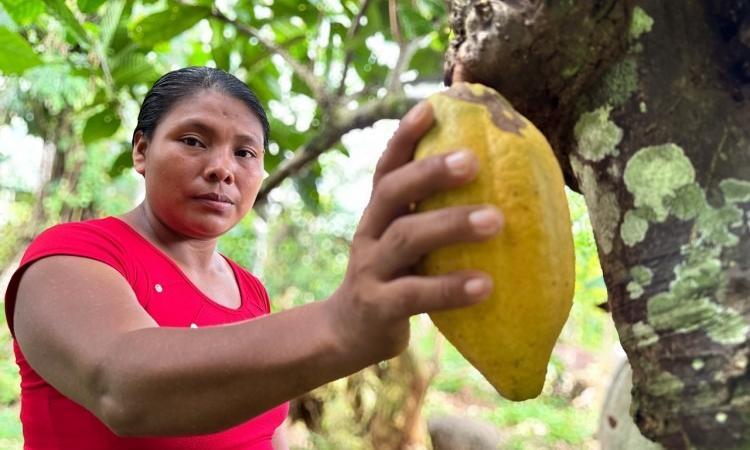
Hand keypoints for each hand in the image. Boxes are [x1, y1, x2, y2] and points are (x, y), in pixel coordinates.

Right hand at [327, 101, 503, 364]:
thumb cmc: (393, 280)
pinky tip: (485, 284)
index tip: (431, 107)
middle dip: (430, 172)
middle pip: (392, 192)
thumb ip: (430, 220)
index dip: (405, 137)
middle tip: (474, 160)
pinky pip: (415, 295)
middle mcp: (369, 234)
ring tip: (496, 220)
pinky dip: (450, 288)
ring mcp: (370, 270)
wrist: (347, 334)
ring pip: (406, 239)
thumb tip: (500, 192)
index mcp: (377, 215)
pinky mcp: (378, 307)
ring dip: (451, 225)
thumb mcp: (402, 246)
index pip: (386, 168)